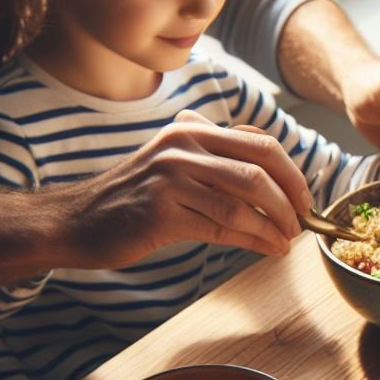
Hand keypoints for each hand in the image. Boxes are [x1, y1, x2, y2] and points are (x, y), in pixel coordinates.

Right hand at [67, 110, 311, 264]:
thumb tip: (277, 184)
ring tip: (288, 240)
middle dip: (291, 198)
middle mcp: (183, 146)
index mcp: (191, 130)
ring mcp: (171, 177)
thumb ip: (217, 163)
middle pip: (260, 167)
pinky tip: (268, 248)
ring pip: (244, 199)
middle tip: (302, 222)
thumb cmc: (134, 199)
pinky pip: (223, 226)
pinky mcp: (162, 211)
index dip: (291, 171)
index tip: (304, 198)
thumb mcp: (175, 165)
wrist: (76, 221)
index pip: (259, 142)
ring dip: (276, 224)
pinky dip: (255, 239)